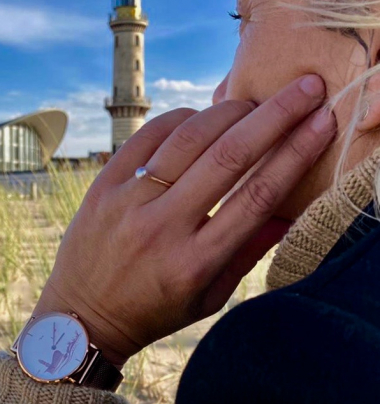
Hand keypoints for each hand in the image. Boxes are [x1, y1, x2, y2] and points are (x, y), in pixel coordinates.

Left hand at [34, 75, 335, 366]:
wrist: (82, 314)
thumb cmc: (153, 309)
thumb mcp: (208, 297)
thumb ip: (247, 252)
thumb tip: (288, 210)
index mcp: (195, 262)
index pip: (256, 197)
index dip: (294, 154)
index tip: (321, 123)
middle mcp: (163, 227)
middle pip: (228, 158)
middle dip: (274, 116)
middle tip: (303, 88)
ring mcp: (129, 202)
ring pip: (188, 139)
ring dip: (228, 112)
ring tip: (251, 103)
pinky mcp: (104, 185)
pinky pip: (147, 136)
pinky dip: (180, 119)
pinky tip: (199, 116)